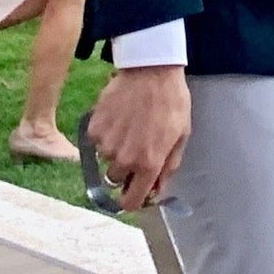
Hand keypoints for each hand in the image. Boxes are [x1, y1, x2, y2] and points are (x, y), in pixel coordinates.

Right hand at [89, 64, 190, 209]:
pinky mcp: (93, 129)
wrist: (151, 71)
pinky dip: (105, 134)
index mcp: (148, 163)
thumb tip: (156, 189)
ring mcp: (105, 144)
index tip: (134, 194)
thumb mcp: (181, 136)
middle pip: (116, 179)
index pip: (131, 201)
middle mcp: (123, 159)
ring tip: (130, 126)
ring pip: (105, 159)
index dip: (132, 200)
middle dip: (125, 170)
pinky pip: (96, 141)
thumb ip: (168, 166)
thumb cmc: (172, 102)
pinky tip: (119, 118)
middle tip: (136, 148)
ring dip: (115, 149)